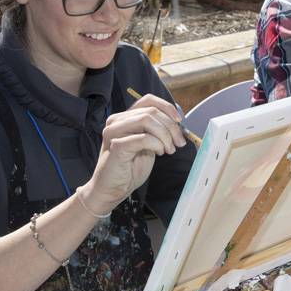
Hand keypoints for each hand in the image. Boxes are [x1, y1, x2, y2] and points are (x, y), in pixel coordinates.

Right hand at [81, 94, 186, 212]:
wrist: (112, 190)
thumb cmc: (129, 168)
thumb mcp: (149, 145)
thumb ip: (157, 131)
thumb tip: (177, 122)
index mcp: (125, 118)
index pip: (148, 100)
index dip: (167, 107)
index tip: (179, 121)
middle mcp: (117, 121)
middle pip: (151, 111)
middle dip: (171, 126)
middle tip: (179, 143)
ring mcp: (114, 132)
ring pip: (147, 120)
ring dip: (165, 135)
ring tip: (169, 150)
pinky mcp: (116, 145)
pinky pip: (144, 137)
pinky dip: (157, 144)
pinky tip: (159, 153)